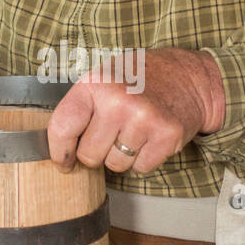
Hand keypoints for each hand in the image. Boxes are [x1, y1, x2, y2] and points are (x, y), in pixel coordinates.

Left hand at [46, 48, 224, 174]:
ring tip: (134, 131)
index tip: (63, 161)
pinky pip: (141, 168)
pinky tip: (149, 137)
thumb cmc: (140, 79)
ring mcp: (143, 119)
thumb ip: (80, 108)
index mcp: (96, 84)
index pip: (62, 127)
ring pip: (115, 165)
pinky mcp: (166, 135)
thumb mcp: (104, 79)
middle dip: (97, 152)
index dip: (59, 151)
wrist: (187, 76)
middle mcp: (118, 101)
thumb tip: (57, 148)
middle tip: (113, 134)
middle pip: (89, 155)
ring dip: (123, 155)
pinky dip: (144, 158)